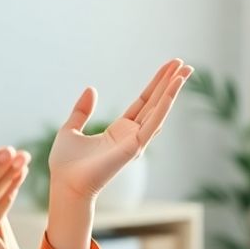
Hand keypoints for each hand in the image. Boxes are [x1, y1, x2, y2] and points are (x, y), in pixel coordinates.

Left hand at [48, 59, 193, 200]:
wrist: (65, 184)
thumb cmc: (66, 165)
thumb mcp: (71, 129)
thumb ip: (82, 110)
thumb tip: (92, 89)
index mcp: (119, 130)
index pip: (143, 102)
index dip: (156, 85)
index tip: (169, 68)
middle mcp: (132, 135)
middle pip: (155, 103)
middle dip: (170, 83)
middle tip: (184, 64)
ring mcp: (135, 141)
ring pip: (159, 110)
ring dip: (172, 90)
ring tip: (185, 71)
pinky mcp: (134, 147)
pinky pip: (153, 123)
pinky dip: (165, 106)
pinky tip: (173, 90)